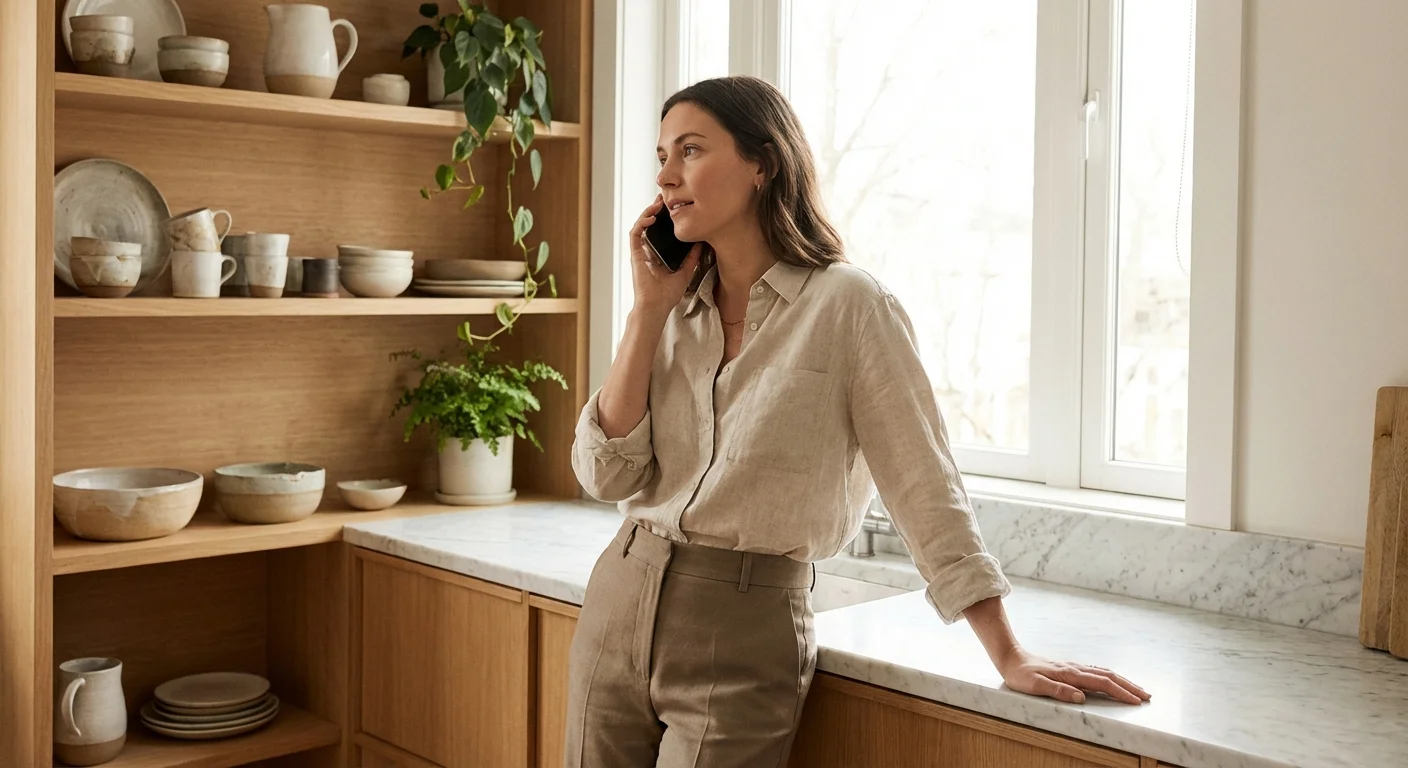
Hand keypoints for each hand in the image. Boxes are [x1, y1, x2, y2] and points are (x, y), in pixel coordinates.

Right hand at [629, 195, 702, 316]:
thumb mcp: (685, 272)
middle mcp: (648, 251)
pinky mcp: (635, 254)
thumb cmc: (667, 295)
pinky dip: (642, 223)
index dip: (665, 218)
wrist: (656, 307)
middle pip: (650, 225)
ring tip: (658, 203)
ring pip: (641, 225)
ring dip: (648, 212)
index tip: (675, 207)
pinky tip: (651, 217)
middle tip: (666, 198)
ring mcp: (640, 252)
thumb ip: (691, 257)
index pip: (661, 231)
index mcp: (658, 254)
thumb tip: (701, 242)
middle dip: (656, 210)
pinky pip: (635, 234)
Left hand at [996, 647, 1149, 704]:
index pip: (1102, 684)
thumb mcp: (1034, 685)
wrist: (1011, 658)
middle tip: (1147, 696)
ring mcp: (1073, 667)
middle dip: (1129, 686)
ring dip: (1122, 681)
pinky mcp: (1069, 668)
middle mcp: (1075, 669)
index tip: (1137, 701)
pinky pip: (1095, 671)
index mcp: (1070, 674)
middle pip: (1109, 676)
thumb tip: (1081, 697)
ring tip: (1137, 689)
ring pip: (1104, 672)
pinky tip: (1113, 679)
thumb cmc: (1020, 675)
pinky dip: (1110, 676)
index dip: (1121, 693)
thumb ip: (1057, 690)